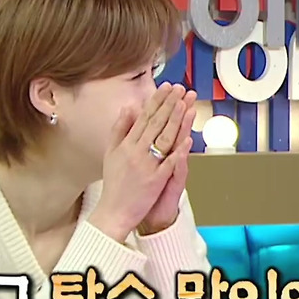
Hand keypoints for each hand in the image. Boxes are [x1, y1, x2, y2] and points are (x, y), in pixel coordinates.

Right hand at [87, 85, 188, 242]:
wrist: (113, 211)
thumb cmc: (114, 182)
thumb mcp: (111, 152)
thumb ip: (120, 129)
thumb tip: (129, 107)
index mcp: (126, 144)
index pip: (144, 117)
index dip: (157, 101)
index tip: (167, 87)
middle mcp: (136, 152)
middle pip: (155, 124)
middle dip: (169, 105)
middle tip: (180, 89)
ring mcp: (146, 166)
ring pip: (163, 139)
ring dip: (175, 121)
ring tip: (185, 105)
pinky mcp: (155, 180)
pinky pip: (168, 164)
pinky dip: (178, 152)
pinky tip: (187, 140)